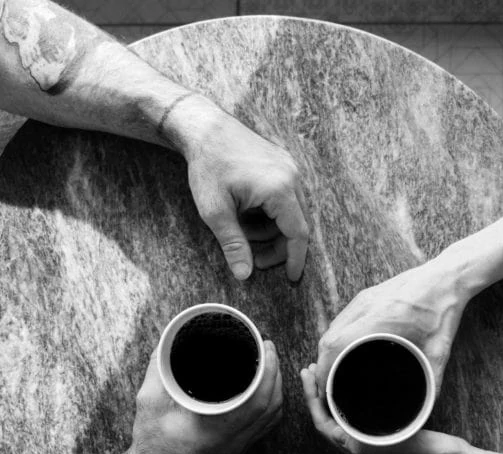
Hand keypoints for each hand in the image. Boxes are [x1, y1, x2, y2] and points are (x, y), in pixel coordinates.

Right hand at [127, 340, 282, 453]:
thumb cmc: (149, 440)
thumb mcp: (149, 400)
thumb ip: (159, 368)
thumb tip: (168, 341)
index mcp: (215, 431)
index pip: (258, 401)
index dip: (269, 372)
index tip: (266, 348)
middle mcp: (232, 443)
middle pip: (271, 406)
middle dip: (275, 373)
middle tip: (268, 348)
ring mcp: (237, 449)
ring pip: (272, 417)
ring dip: (276, 388)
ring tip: (270, 363)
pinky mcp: (236, 449)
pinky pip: (265, 426)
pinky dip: (271, 404)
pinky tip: (266, 389)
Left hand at [180, 102, 309, 281]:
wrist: (204, 127)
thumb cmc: (208, 167)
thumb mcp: (215, 212)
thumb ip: (233, 244)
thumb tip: (244, 275)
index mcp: (280, 189)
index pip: (298, 234)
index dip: (295, 259)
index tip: (291, 278)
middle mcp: (292, 176)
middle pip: (297, 224)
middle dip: (277, 246)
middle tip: (253, 258)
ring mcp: (289, 167)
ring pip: (291, 211)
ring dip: (271, 228)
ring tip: (242, 229)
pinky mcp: (282, 163)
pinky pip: (286, 196)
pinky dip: (270, 212)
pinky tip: (247, 212)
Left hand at [300, 364, 466, 453]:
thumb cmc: (436, 453)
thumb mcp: (403, 439)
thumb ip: (372, 436)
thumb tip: (342, 426)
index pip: (323, 425)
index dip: (312, 398)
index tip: (309, 373)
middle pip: (326, 422)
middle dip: (316, 396)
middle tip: (310, 369)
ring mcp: (370, 453)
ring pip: (338, 424)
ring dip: (329, 401)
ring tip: (324, 376)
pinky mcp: (381, 447)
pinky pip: (353, 426)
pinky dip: (345, 408)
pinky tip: (350, 392)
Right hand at [314, 260, 466, 393]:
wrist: (446, 278)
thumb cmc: (444, 311)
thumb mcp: (440, 351)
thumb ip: (433, 381)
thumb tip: (428, 406)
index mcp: (382, 320)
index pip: (337, 346)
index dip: (324, 370)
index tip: (324, 390)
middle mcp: (366, 307)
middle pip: (328, 339)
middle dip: (322, 366)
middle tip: (326, 388)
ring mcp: (363, 299)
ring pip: (331, 328)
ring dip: (327, 352)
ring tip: (330, 372)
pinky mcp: (365, 296)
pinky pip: (340, 320)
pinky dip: (335, 338)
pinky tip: (341, 350)